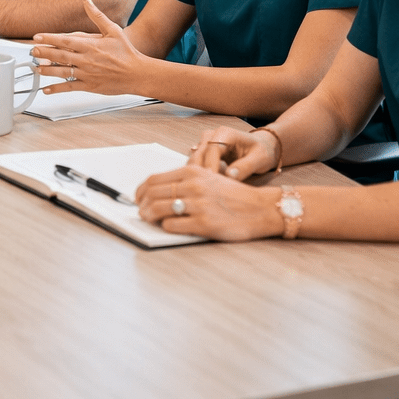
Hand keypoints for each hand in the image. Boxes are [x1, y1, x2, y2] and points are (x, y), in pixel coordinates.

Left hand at [31, 0, 143, 94]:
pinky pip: (69, 87)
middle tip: (32, 51)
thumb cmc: (126, 52)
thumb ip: (96, 15)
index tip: (37, 37)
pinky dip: (56, 88)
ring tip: (36, 67)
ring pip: (62, 71)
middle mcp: (86, 59)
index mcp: (90, 45)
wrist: (137, 73)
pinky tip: (46, 89)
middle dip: (43, 53)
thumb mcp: (112, 29)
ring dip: (47, 69)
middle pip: (60, 55)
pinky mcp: (89, 85)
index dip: (49, 38)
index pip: (64, 40)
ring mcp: (86, 73)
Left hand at [134, 165, 282, 240]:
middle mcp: (193, 185)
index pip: (153, 180)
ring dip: (148, 216)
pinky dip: (165, 227)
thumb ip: (184, 180)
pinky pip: (172, 225)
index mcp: (192, 171)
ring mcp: (198, 205)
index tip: (137, 198)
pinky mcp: (204, 224)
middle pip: (152, 194)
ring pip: (158, 209)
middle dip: (141, 205)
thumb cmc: (233, 195)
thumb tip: (155, 190)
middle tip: (140, 212)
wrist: (260, 208)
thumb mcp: (208, 177)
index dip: (140, 191)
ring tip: (149, 220)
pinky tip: (168, 227)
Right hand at [187, 126, 278, 179]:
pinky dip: (197, 172)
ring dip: (196, 172)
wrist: (262, 147)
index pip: (212, 149)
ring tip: (203, 188)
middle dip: (200, 170)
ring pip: (195, 157)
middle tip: (204, 189)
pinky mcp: (204, 150)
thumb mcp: (259, 159)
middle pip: (200, 153)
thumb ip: (244, 167)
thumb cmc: (262, 152)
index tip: (211, 182)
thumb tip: (229, 176)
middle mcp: (213, 135)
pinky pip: (196, 161)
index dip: (210, 165)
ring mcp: (207, 142)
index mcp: (226, 133)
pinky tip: (201, 184)